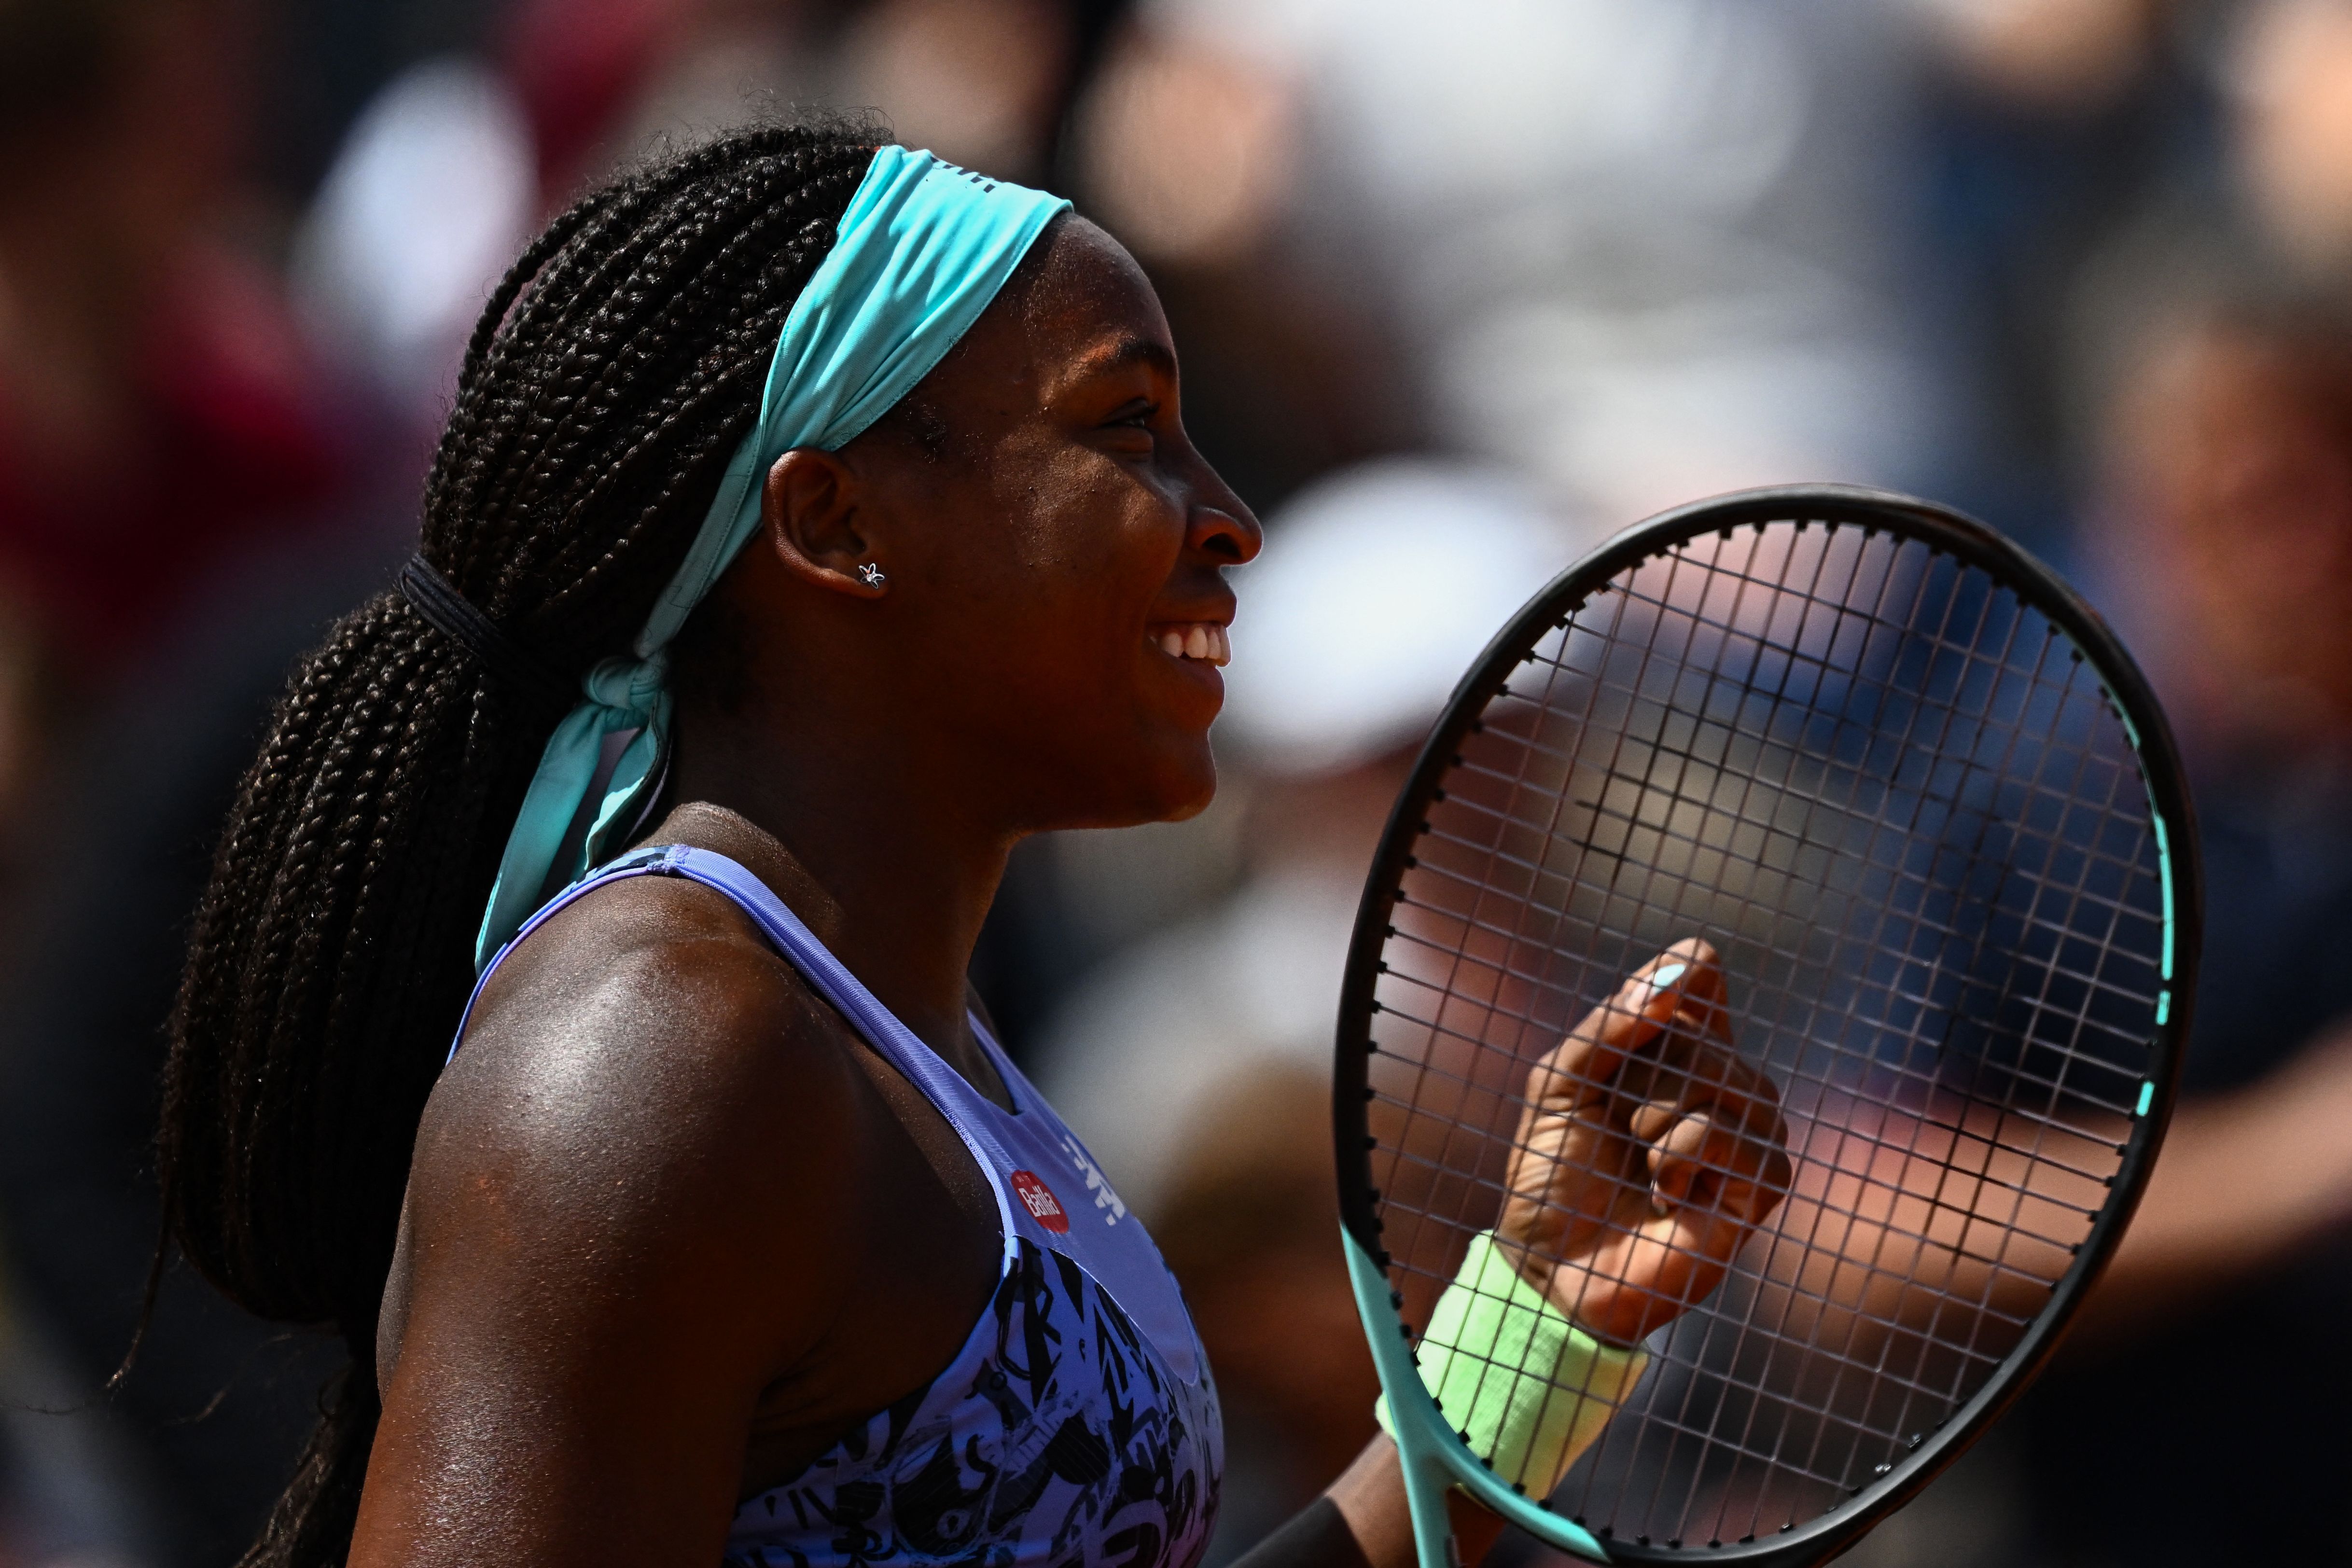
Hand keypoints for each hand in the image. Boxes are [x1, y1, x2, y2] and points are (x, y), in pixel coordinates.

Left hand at [1496, 939, 1791, 1345]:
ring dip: (1649, 1123)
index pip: (1698, 970)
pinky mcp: (1765, 1181)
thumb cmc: (1557, 1172)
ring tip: (1640, 1166)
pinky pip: (1726, 1133)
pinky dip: (1674, 1161)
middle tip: (1617, 1133)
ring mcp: (1753, 1127)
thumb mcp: (1561, 1082)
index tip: (1627, 1028)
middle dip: (1632, 1084)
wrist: (1555, 1264)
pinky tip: (1664, 1195)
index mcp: (1677, 1042)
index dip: (1667, 983)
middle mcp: (1725, 1077)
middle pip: (1694, 1031)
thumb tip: (1678, 967)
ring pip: (1713, 1076)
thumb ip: (1613, 1022)